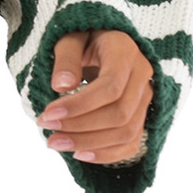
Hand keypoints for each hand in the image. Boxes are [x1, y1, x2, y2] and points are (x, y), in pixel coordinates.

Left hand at [36, 29, 153, 165]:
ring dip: (90, 144)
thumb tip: (62, 86)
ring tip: (56, 144)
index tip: (47, 115)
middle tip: (47, 135)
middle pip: (119, 114)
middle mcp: (142, 74)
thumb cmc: (82, 37)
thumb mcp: (68, 37)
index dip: (78, 106)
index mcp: (125, 51)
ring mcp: (146, 96)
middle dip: (80, 129)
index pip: (110, 87)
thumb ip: (65, 58)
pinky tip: (80, 155)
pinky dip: (108, 154)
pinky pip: (132, 142)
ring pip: (127, 132)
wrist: (101, 39)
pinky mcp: (142, 113)